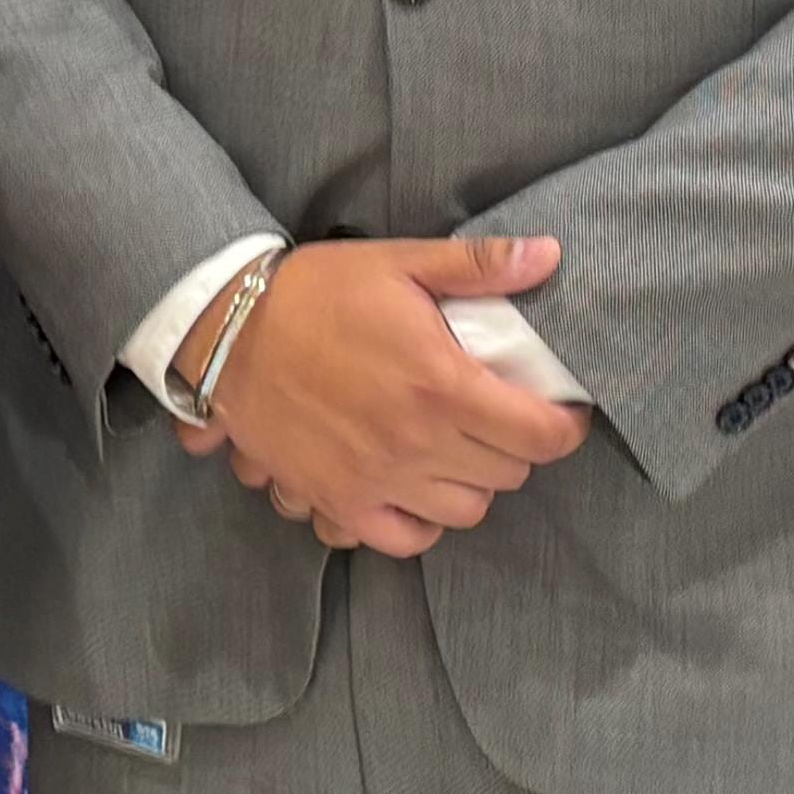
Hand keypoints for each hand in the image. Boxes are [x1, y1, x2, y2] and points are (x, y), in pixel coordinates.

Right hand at [164, 238, 580, 555]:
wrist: (228, 330)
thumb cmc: (316, 292)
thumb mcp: (400, 263)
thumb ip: (478, 265)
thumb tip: (549, 255)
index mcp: (443, 385)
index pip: (541, 436)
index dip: (565, 427)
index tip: (562, 412)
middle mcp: (417, 442)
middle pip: (509, 473)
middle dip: (519, 446)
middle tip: (503, 419)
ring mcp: (377, 479)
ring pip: (465, 511)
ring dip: (474, 483)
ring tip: (462, 452)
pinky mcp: (338, 500)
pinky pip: (405, 538)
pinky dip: (422, 522)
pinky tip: (418, 489)